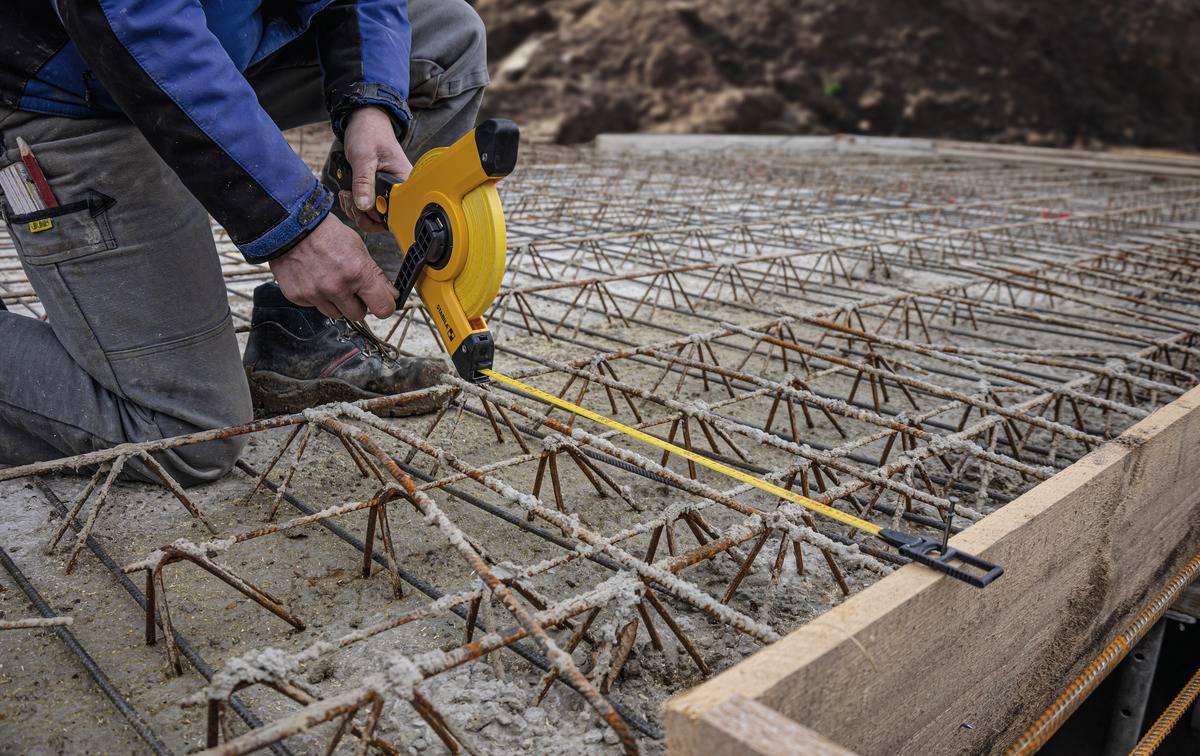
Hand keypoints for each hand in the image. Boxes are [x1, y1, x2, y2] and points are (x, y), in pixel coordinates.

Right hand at [270, 214, 398, 320]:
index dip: (385, 305)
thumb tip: (390, 295)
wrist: (289, 227)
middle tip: (352, 288)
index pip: (383, 308)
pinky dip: (318, 297)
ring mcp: (316, 294)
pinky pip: (316, 307)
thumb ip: (375, 274)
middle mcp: (337, 287)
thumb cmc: (325, 233)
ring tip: (331, 280)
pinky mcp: (298, 297)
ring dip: (337, 303)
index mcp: (357, 273)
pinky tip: (315, 279)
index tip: (382, 301)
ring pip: (337, 314)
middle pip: (359, 315)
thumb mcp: (358, 247)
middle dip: (358, 303)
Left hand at [340, 106, 412, 232]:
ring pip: (374, 216)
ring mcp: (388, 192)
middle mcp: (399, 190)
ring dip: (356, 210)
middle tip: (349, 199)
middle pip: (384, 219)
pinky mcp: (378, 192)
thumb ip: (363, 182)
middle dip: (362, 214)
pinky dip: (355, 205)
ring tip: (346, 195)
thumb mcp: (364, 157)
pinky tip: (347, 194)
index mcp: (403, 182)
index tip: (360, 204)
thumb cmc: (369, 133)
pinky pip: (368, 208)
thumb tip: (364, 206)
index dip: (376, 215)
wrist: (365, 122)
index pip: (396, 212)